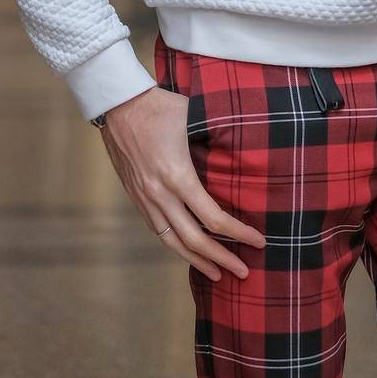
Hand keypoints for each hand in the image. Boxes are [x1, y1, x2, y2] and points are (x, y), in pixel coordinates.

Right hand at [98, 87, 266, 280]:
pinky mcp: (135, 195)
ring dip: (196, 260)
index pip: (213, 218)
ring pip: (171, 240)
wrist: (117, 103)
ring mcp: (144, 197)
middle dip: (221, 259)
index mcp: (178, 176)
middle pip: (193, 239)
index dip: (238, 233)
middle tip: (243, 272)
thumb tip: (245, 150)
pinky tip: (187, 249)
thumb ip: (216, 138)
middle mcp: (159, 193)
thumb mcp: (195, 118)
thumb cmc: (160, 105)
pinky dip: (175, 243)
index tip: (259, 241)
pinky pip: (157, 228)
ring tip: (216, 274)